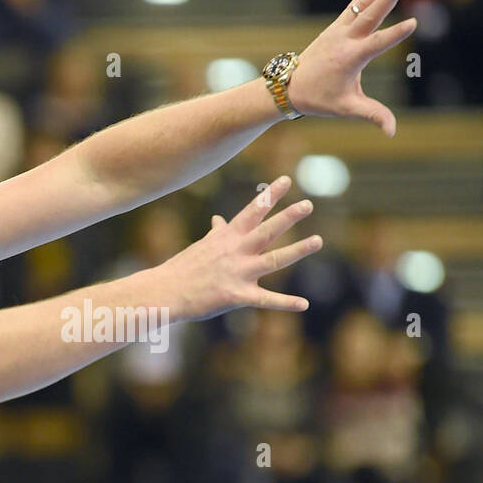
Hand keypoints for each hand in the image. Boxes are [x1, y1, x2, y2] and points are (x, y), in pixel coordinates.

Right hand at [155, 175, 321, 322]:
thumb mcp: (201, 246)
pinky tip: (304, 303)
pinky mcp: (237, 296)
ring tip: (318, 241)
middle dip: (288, 216)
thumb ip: (217, 233)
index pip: (253, 211)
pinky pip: (266, 300)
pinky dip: (286, 303)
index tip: (287, 179)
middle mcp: (236, 251)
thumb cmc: (182, 269)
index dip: (271, 195)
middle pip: (267, 230)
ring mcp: (238, 273)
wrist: (164, 291)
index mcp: (228, 237)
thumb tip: (218, 219)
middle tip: (308, 204)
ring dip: (297, 250)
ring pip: (274, 260)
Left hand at [285, 0, 417, 136]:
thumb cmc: (320, 99)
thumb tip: (391, 132)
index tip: (412, 23)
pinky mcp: (335, 28)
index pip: (377, 44)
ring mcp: (338, 31)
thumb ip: (372, 116)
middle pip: (370, 15)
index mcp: (350, 59)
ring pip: (361, 4)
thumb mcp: (347, 109)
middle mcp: (344, 40)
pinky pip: (353, 7)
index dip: (395, 34)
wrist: (291, 87)